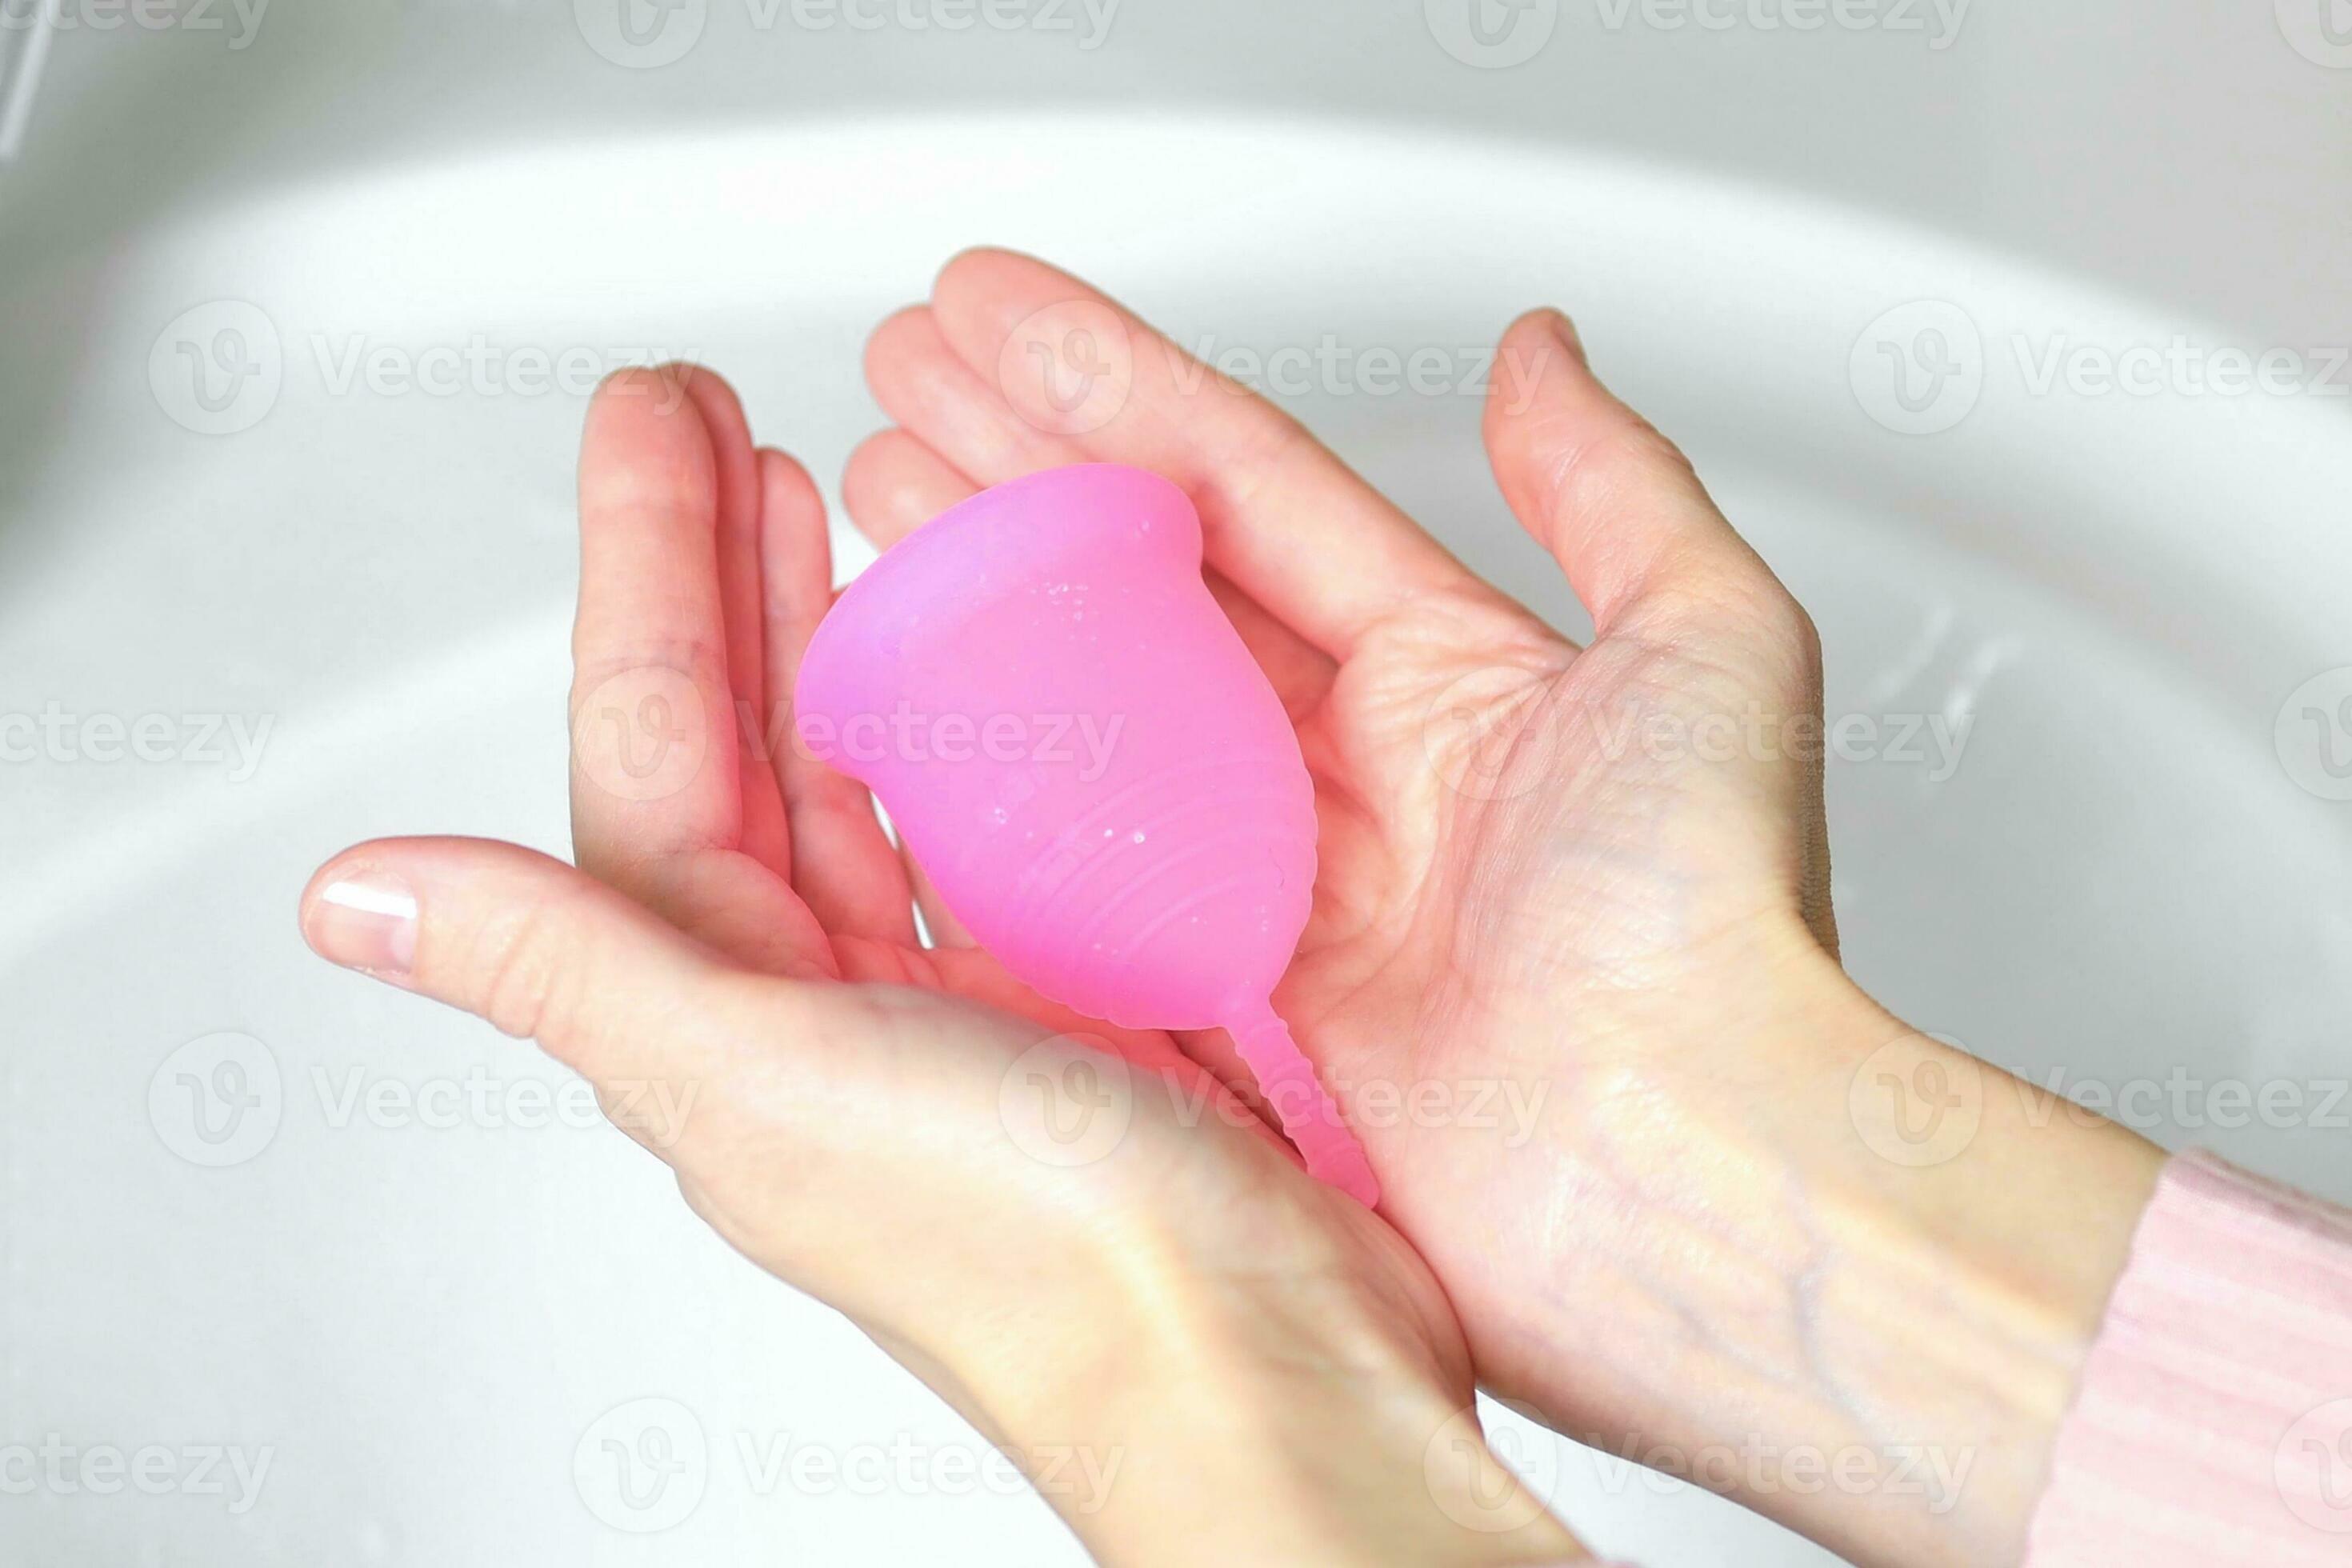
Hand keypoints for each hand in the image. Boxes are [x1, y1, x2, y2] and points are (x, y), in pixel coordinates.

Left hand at [298, 368, 1587, 1565]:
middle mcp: (823, 1007)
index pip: (655, 744)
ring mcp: (950, 1000)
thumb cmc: (1046, 1268)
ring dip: (842, 631)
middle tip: (723, 422)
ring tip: (837, 502)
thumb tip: (358, 900)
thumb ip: (572, 966)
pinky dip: (980, 726)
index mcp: (732, 1015)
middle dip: (727, 569)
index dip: (645, 568)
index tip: (655, 423)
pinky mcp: (1074, 999)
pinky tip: (993, 662)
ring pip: (870, 772)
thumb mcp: (771, 1080)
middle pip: (751, 741)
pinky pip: (995, 828)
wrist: (1263, 1372)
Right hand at [850, 250, 2164, 1567]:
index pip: (1241, 491)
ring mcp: (1264, 891)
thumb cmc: (1708, 924)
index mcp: (1444, 681)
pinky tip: (895, 714)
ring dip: (977, 604)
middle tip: (900, 384)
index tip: (994, 313)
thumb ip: (1614, 485)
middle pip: (1141, 588)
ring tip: (873, 506)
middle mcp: (1344, 780)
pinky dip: (980, 793)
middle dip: (1013, 471)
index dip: (1113, 390)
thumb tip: (1539, 354)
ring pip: (1086, 715)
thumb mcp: (1713, 644)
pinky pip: (1066, 872)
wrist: (1671, 1169)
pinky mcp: (1206, 1003)